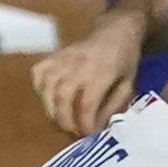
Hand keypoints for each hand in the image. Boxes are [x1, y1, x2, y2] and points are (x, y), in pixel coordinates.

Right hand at [33, 7, 145, 133]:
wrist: (115, 31)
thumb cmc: (125, 60)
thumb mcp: (128, 85)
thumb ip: (113, 107)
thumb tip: (97, 129)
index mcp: (103, 71)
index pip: (87, 104)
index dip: (85, 124)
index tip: (88, 135)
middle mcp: (79, 64)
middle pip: (62, 97)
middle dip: (65, 121)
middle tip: (73, 132)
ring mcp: (63, 58)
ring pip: (47, 88)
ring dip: (52, 110)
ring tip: (62, 121)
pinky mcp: (53, 56)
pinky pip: (39, 75)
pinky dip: (41, 90)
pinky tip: (51, 99)